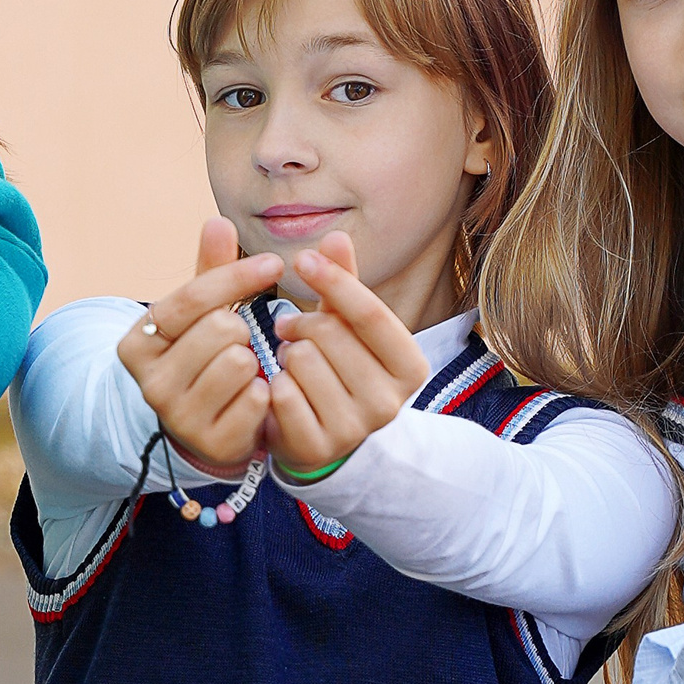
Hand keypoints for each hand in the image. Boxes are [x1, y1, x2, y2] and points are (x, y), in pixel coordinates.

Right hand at [116, 219, 286, 475]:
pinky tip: (253, 396)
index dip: (236, 276)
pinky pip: (257, 398)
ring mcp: (178, 416)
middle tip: (237, 342)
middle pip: (221, 329)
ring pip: (240, 362)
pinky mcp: (211, 443)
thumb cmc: (203, 358)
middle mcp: (149, 382)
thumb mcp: (202, 315)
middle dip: (242, 329)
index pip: (192, 297)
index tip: (273, 263)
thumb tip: (217, 221)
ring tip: (243, 372)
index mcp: (138, 342)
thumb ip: (211, 271)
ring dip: (255, 362)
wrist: (202, 427)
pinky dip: (264, 392)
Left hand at [261, 232, 430, 476]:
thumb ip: (343, 284)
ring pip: (303, 362)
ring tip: (291, 362)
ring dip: (286, 354)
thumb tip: (336, 235)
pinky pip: (282, 394)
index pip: (370, 313)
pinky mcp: (318, 448)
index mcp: (410, 367)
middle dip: (301, 323)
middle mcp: (391, 403)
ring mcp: (356, 430)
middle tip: (289, 328)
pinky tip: (279, 387)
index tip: (303, 258)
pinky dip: (272, 383)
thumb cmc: (337, 368)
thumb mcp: (347, 325)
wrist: (323, 436)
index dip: (335, 281)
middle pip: (332, 335)